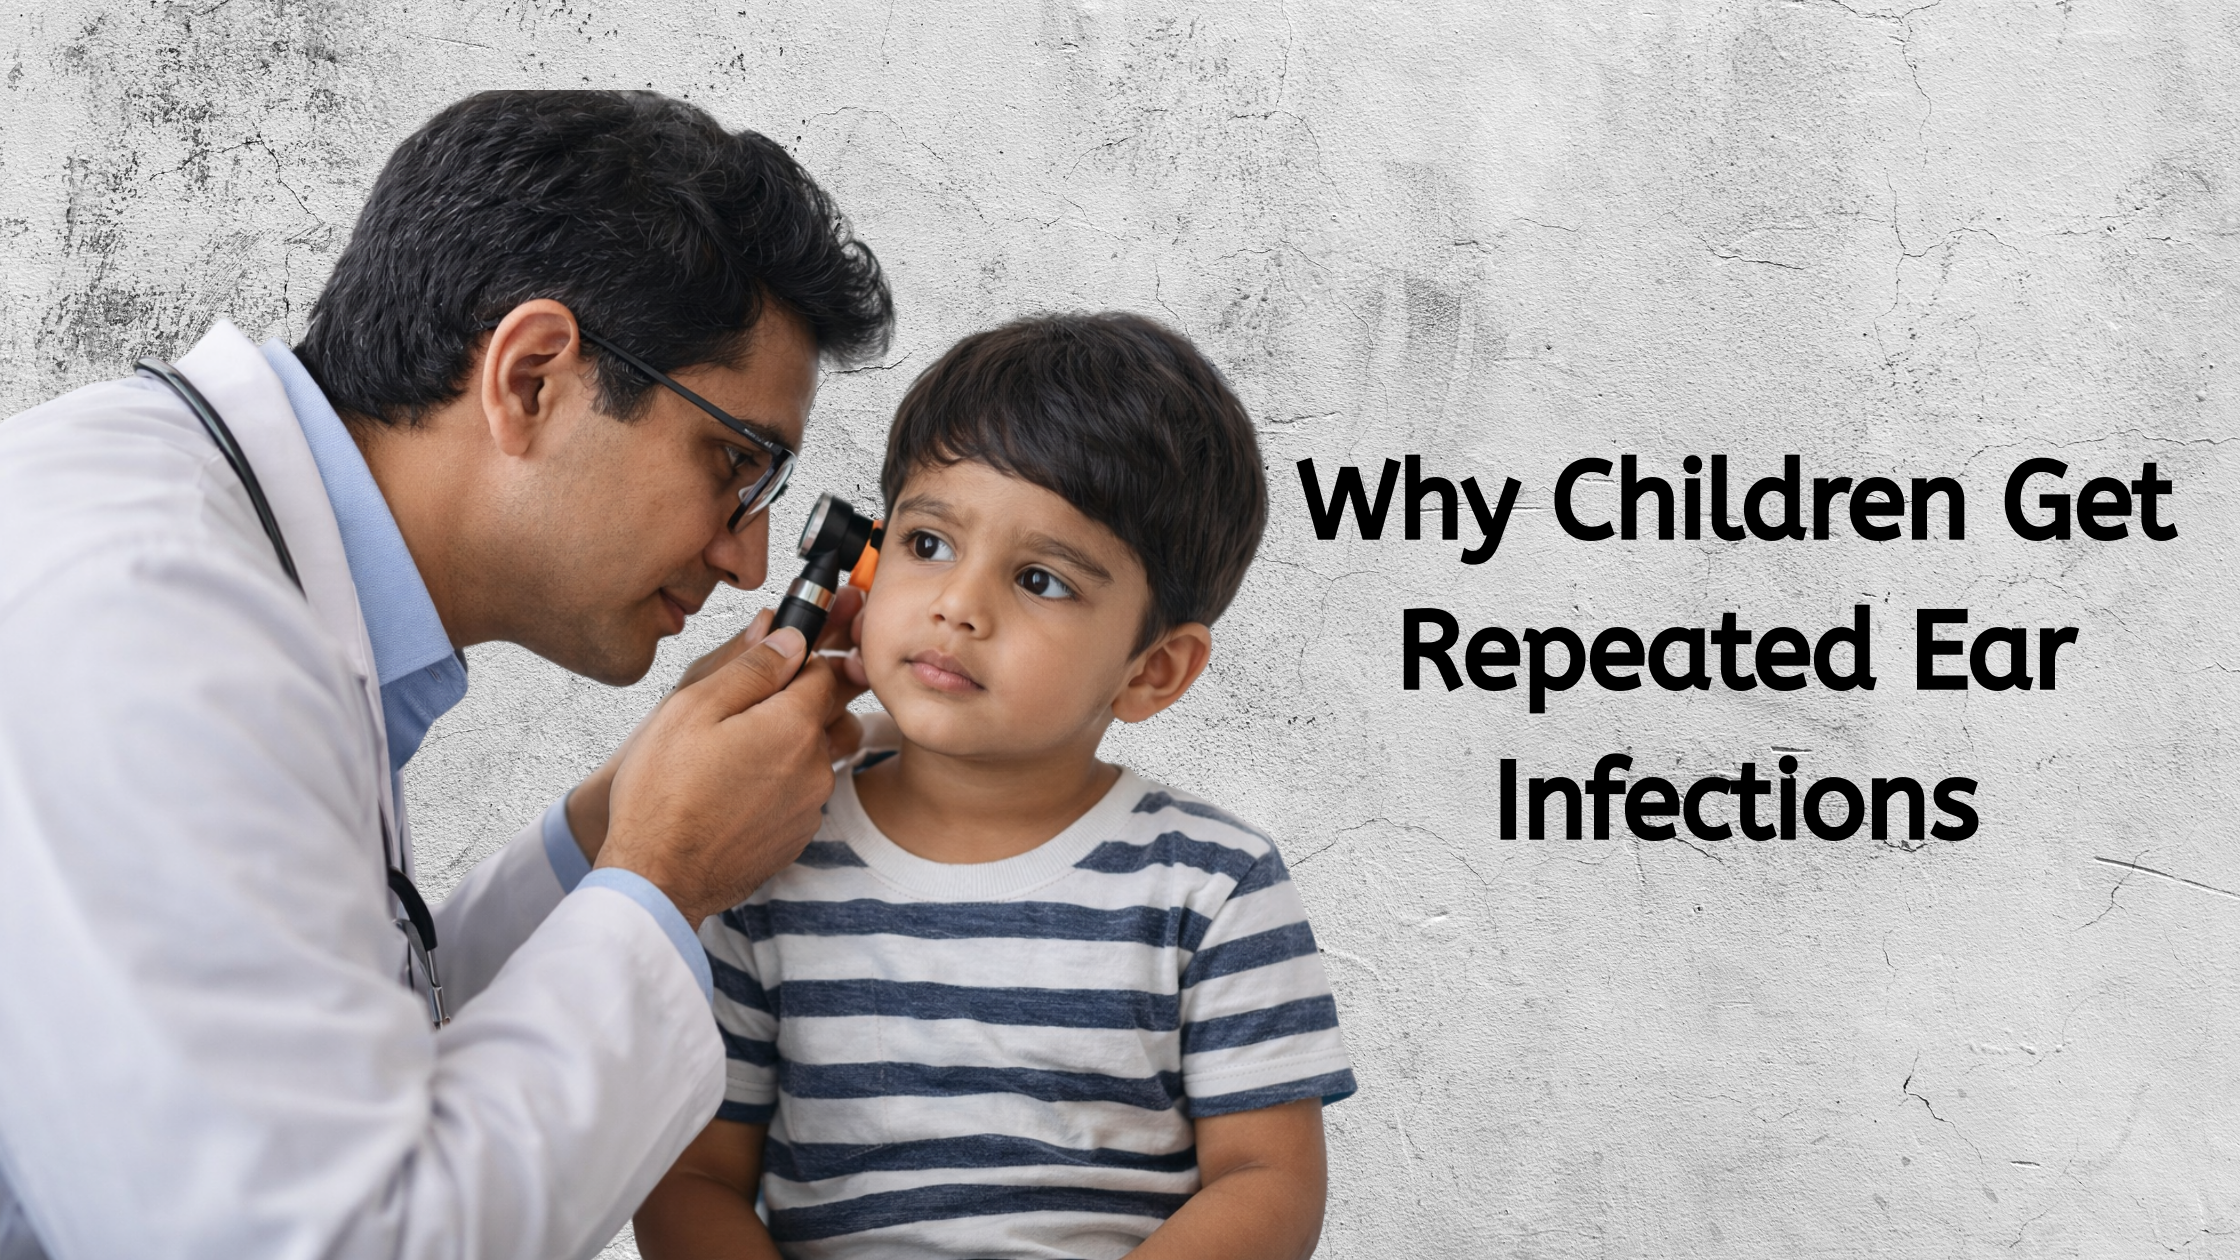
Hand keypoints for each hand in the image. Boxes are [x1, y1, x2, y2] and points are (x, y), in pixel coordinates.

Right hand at [594, 627, 837, 926]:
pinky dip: (779, 785)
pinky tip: (736, 791)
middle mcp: (815, 766)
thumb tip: (791, 639)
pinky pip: (801, 793)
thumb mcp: (692, 708)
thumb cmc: (664, 792)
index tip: (773, 663)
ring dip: (788, 746)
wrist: (658, 877)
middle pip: (827, 714)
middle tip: (747, 710)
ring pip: (815, 755)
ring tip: (736, 755)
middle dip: (796, 702)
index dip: (799, 660)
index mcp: (794, 726)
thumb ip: (751, 668)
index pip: (824, 671)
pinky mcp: (797, 836)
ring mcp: (810, 806)